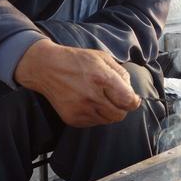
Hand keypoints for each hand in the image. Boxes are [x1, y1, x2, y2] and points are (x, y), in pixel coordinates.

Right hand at [14, 39, 140, 126]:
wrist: (46, 68)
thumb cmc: (76, 60)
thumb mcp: (102, 57)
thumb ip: (121, 73)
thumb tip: (132, 92)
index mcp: (102, 78)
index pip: (128, 101)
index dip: (134, 101)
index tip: (134, 99)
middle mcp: (92, 97)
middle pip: (120, 115)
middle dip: (122, 108)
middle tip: (117, 99)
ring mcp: (81, 110)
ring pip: (108, 121)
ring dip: (109, 112)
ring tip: (101, 98)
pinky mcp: (72, 119)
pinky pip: (94, 123)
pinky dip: (97, 116)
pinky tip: (89, 103)